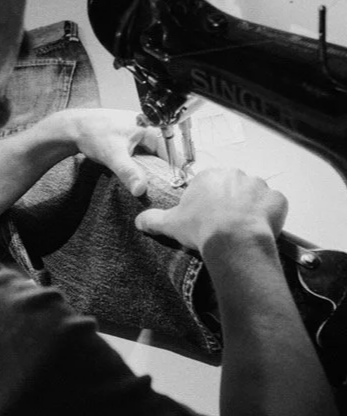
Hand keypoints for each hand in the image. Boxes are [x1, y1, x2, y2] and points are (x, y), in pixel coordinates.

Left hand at [65, 108, 166, 195]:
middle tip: (165, 188)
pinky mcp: (129, 138)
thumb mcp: (113, 155)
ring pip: (152, 154)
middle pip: (163, 152)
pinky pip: (142, 153)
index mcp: (148, 126)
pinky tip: (139, 175)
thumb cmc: (92, 134)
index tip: (177, 184)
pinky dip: (142, 164)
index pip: (171, 149)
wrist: (73, 128)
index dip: (176, 167)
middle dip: (163, 169)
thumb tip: (141, 189)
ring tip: (154, 184)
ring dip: (152, 167)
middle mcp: (146, 127)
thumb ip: (128, 172)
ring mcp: (137, 132)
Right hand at [135, 168, 287, 251]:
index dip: (206, 202)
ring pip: (253, 195)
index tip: (206, 217)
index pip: (208, 185)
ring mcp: (258, 185)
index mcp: (209, 176)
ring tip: (241, 229)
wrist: (233, 241)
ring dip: (249, 208)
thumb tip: (139, 220)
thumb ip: (153, 219)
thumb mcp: (171, 223)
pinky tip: (258, 228)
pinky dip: (268, 216)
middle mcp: (235, 174)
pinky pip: (273, 205)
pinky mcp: (276, 199)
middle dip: (229, 203)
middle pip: (232, 187)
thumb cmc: (204, 228)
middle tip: (223, 224)